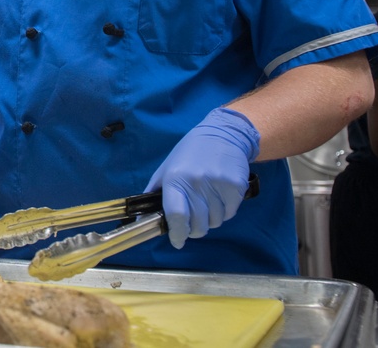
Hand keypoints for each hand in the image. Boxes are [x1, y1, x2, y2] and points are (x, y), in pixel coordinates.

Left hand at [144, 107, 259, 248]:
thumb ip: (154, 192)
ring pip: (215, 222)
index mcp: (175, 179)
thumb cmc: (190, 153)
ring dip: (210, 219)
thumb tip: (141, 219)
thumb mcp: (167, 168)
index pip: (176, 215)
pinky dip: (224, 211)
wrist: (224, 135)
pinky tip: (220, 196)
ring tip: (208, 201)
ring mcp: (218, 185)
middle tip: (193, 222)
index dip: (177, 233)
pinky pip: (229, 214)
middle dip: (194, 229)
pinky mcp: (236, 187)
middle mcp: (196, 183)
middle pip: (197, 224)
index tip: (177, 241)